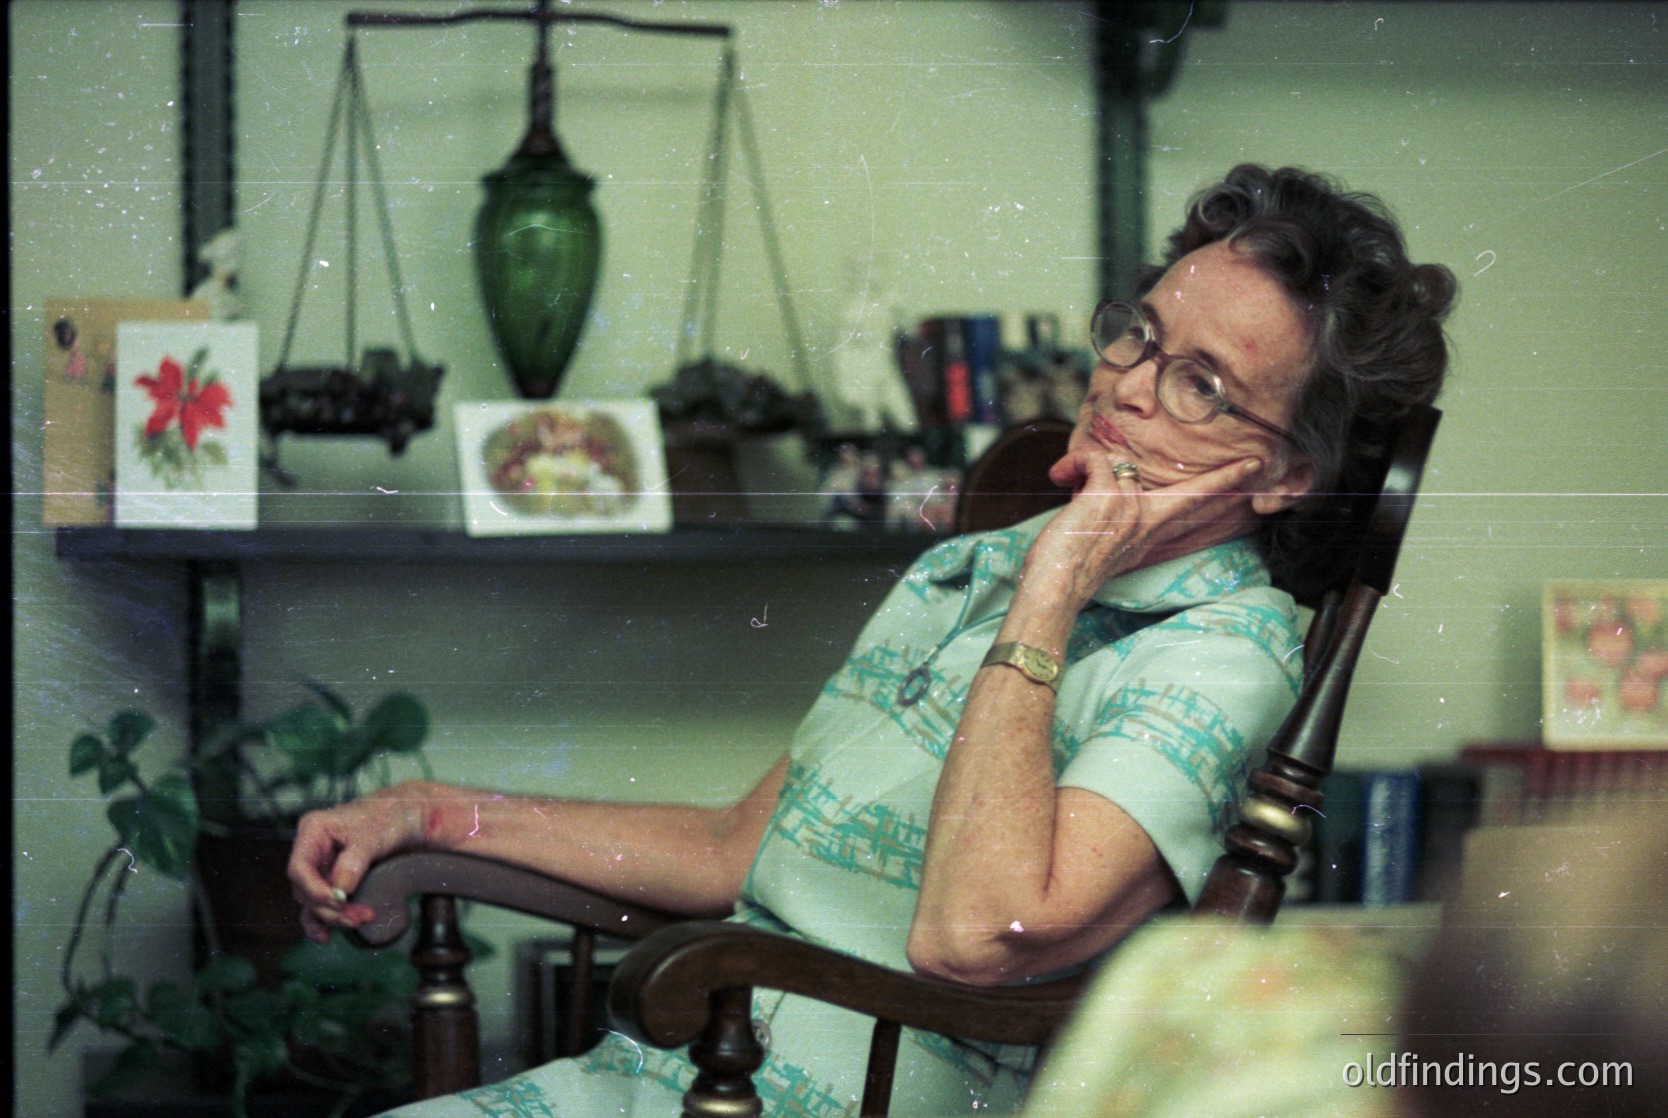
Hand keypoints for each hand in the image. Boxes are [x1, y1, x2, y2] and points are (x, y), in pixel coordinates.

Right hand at [286, 782, 430, 942]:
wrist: (406, 817)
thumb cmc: (389, 817)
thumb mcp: (373, 836)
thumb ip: (353, 862)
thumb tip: (339, 892)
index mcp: (313, 831)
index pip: (299, 868)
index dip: (313, 890)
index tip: (338, 901)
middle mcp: (311, 850)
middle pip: (306, 889)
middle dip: (330, 908)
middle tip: (359, 918)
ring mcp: (321, 866)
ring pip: (314, 901)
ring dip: (333, 916)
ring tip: (358, 922)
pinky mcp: (332, 880)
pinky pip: (320, 905)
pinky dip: (323, 920)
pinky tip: (325, 937)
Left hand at [1017, 454, 1262, 612]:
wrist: (1054, 591)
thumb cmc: (1068, 570)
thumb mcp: (1105, 545)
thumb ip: (1116, 518)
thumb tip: (1099, 482)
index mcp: (1148, 532)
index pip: (1193, 505)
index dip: (1224, 485)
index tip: (1252, 467)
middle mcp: (1146, 519)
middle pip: (1190, 491)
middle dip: (1227, 477)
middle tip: (1253, 464)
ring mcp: (1130, 506)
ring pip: (1118, 465)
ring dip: (1091, 469)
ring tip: (1071, 491)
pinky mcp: (1108, 496)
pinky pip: (1095, 459)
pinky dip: (1077, 462)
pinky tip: (1062, 477)